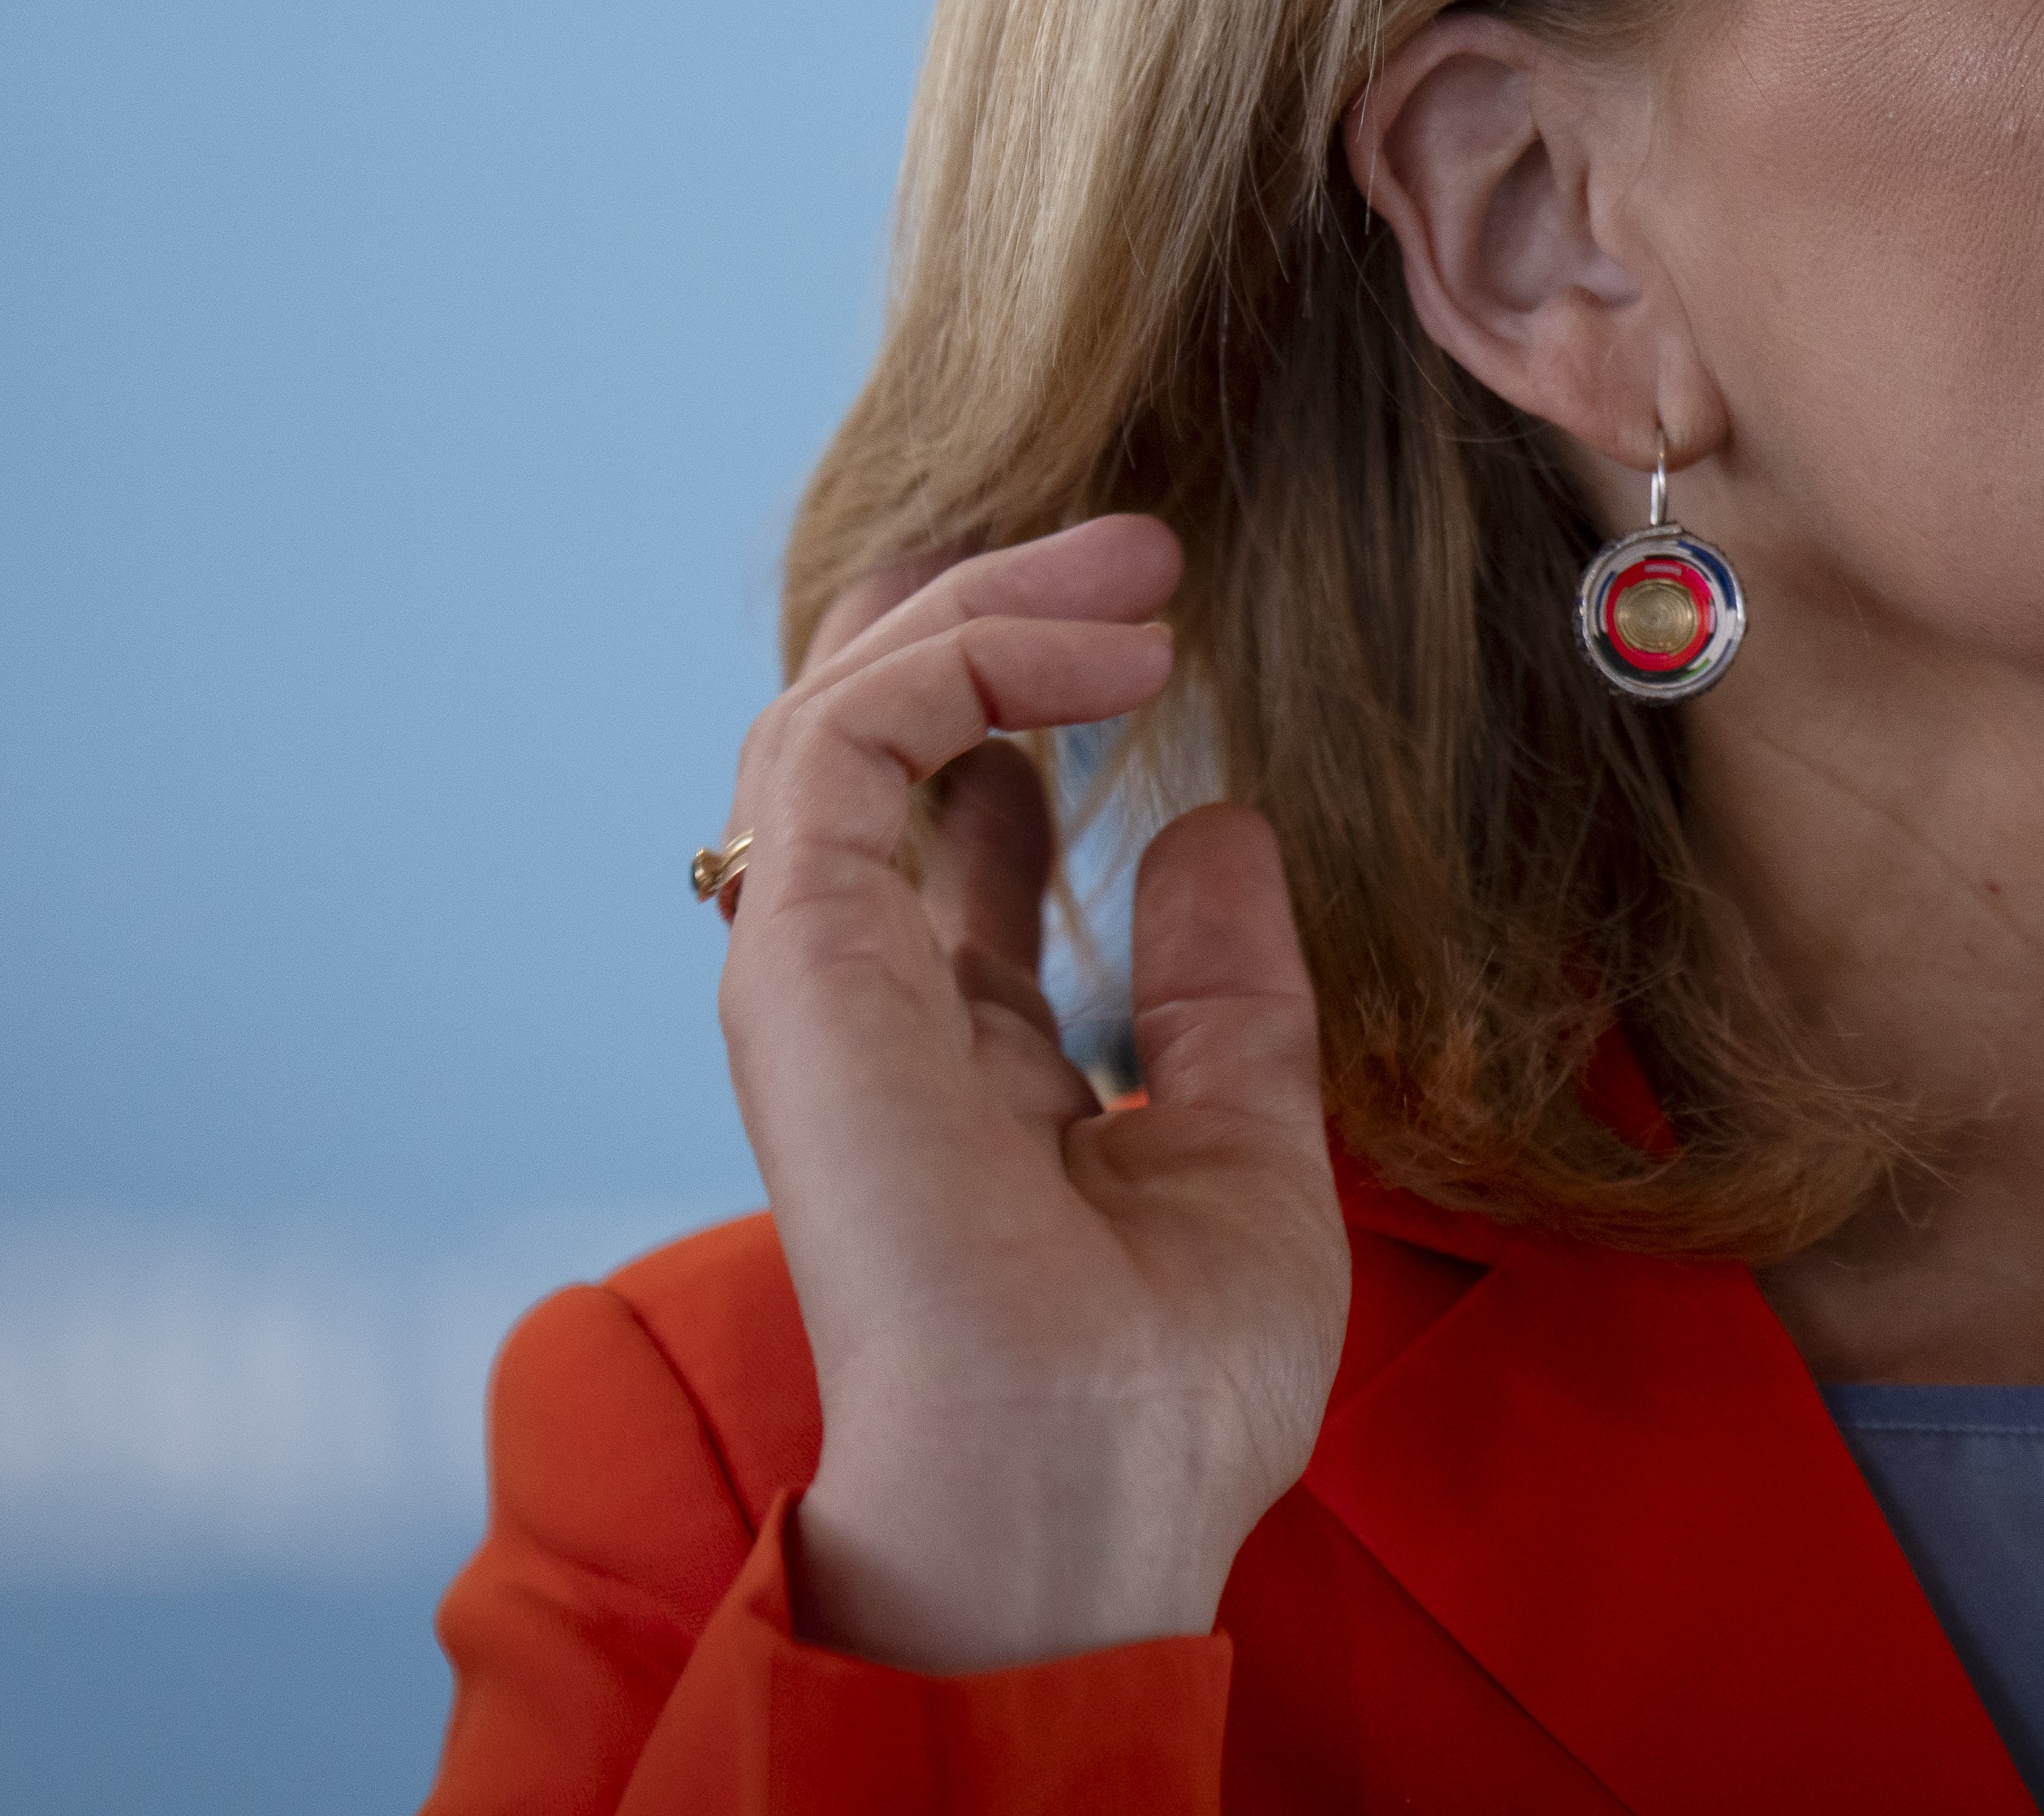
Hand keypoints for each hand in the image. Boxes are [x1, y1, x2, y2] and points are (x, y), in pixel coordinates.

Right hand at [712, 517, 1346, 1672]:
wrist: (1086, 1496)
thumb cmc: (1162, 1387)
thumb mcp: (1240, 1141)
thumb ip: (1220, 990)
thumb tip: (1209, 826)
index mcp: (951, 1053)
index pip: (940, 821)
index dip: (1022, 697)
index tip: (1150, 624)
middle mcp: (866, 1005)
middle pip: (874, 740)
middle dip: (991, 611)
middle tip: (1143, 546)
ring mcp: (819, 979)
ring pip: (840, 711)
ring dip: (986, 608)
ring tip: (1140, 569)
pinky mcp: (802, 958)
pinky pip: (844, 739)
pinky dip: (961, 658)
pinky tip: (1105, 655)